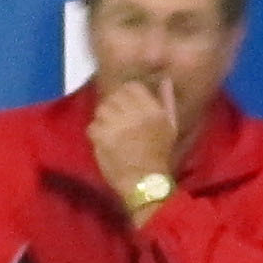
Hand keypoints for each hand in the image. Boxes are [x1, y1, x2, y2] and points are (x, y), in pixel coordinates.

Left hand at [88, 76, 181, 209]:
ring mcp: (117, 124)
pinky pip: (92, 126)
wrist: (147, 182)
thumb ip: (167, 101)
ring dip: (103, 120)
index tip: (125, 108)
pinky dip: (95, 135)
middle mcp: (135, 113)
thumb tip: (165, 80)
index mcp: (152, 109)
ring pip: (101, 110)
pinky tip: (104, 143)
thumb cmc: (160, 154)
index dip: (125, 96)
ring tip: (110, 133)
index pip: (131, 87)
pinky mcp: (103, 137)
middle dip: (112, 108)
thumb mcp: (170, 125)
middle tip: (116, 122)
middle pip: (113, 97)